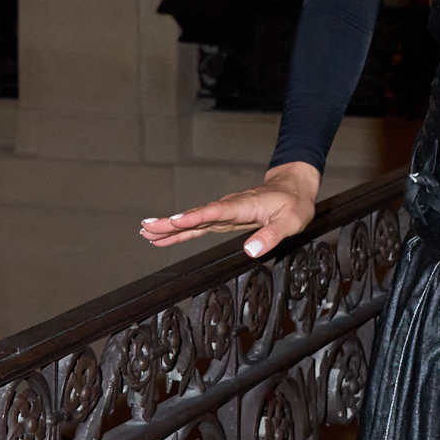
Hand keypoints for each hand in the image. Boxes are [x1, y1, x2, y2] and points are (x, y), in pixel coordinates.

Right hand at [139, 163, 320, 260]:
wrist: (293, 189)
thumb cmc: (293, 204)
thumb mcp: (290, 221)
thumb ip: (270, 236)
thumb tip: (250, 250)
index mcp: (243, 206)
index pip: (215, 212)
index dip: (195, 217)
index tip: (174, 221)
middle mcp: (228, 208)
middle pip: (196, 216)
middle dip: (171, 222)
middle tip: (147, 227)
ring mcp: (224, 213)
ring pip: (193, 221)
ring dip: (169, 227)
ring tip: (145, 232)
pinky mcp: (223, 219)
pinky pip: (198, 225)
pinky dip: (180, 231)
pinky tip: (163, 236)